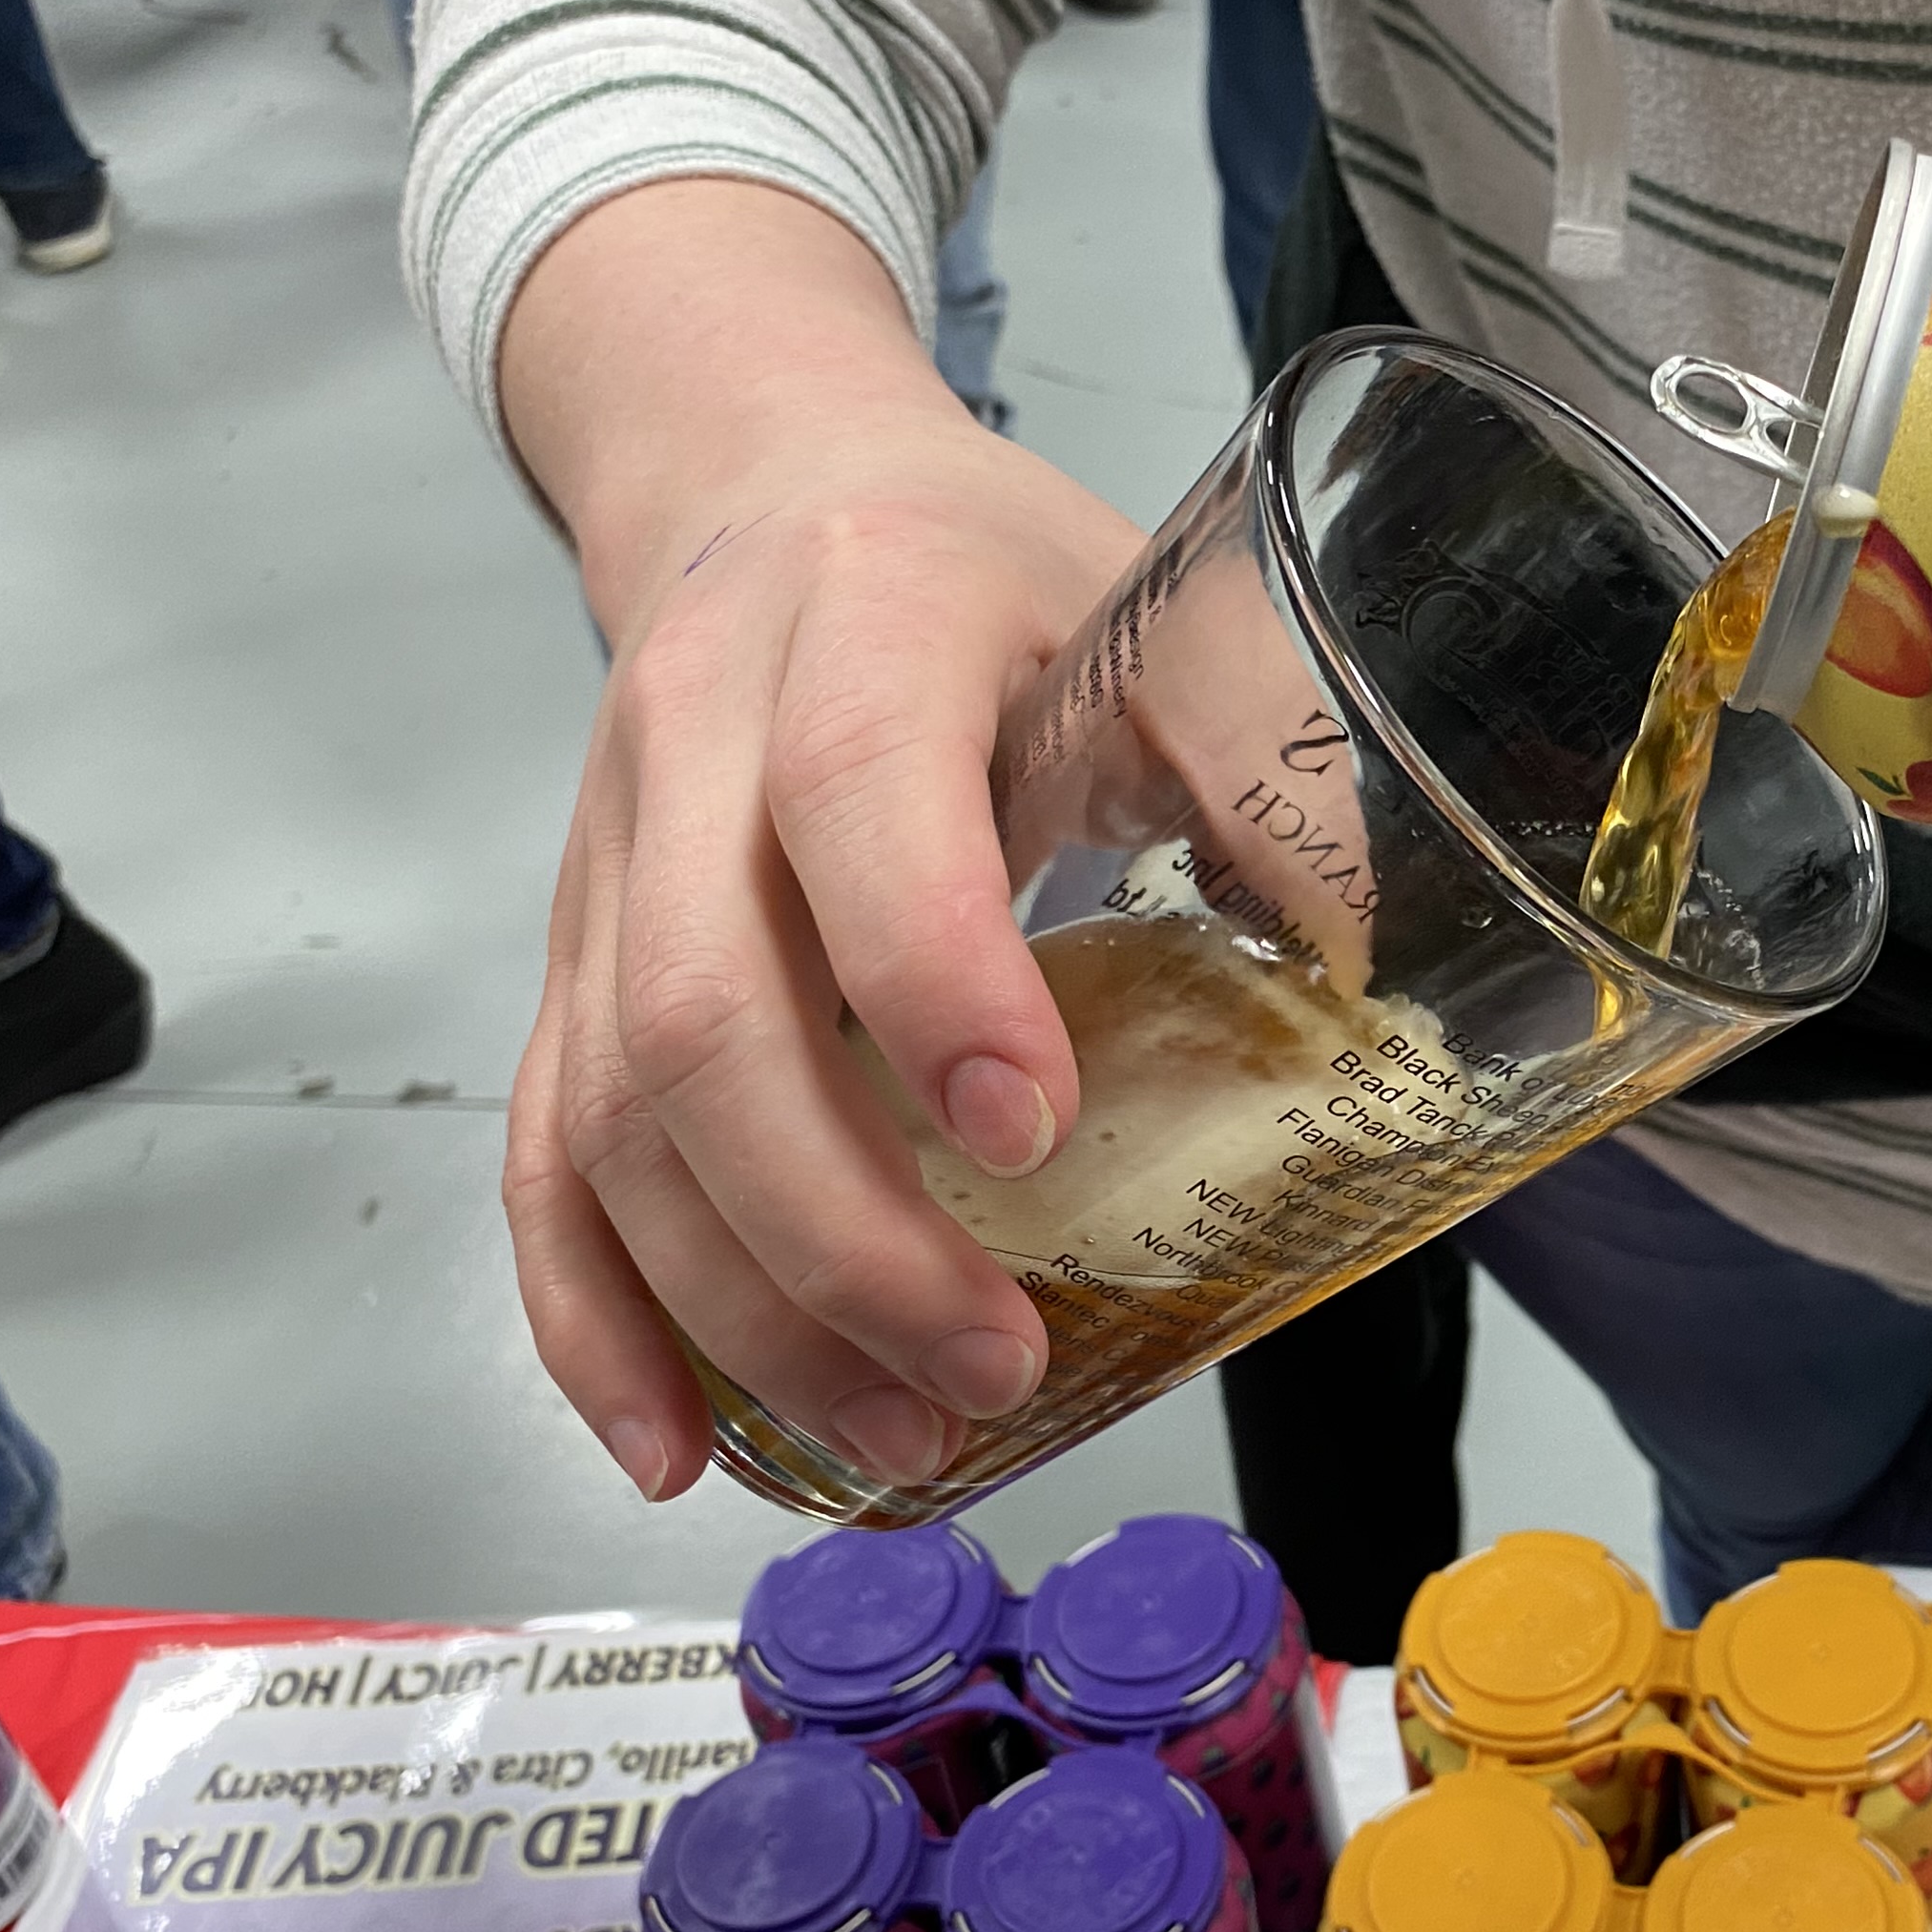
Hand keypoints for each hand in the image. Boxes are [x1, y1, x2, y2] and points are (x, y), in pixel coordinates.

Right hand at [495, 180, 1143, 1497]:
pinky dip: (594, 1319)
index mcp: (867, 621)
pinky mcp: (570, 966)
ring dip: (745, 1313)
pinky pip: (543, 1156)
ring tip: (896, 1440)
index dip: (934, 977)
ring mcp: (605, 866)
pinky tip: (679, 1443)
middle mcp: (696, 742)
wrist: (773, 488)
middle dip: (843, 1232)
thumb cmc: (990, 569)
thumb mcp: (1165, 607)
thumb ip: (1273, 774)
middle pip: (706, 1015)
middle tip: (987, 1369)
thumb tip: (1388, 987)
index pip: (859, 802)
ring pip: (613, 1119)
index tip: (1031, 1131)